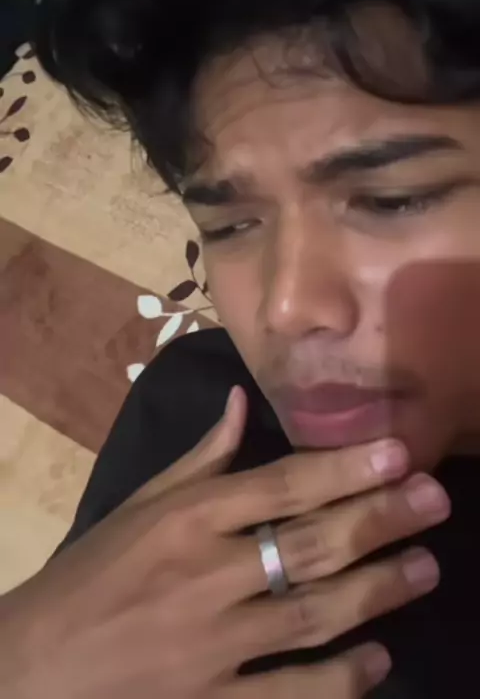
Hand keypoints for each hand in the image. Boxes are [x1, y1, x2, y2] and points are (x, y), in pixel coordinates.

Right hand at [0, 387, 449, 698]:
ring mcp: (211, 645)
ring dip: (378, 590)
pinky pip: (290, 692)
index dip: (346, 467)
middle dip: (380, 518)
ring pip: (313, 612)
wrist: (34, 667)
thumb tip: (242, 399)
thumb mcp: (139, 504)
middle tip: (434, 500)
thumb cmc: (92, 573)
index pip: (282, 485)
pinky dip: (339, 679)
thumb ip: (200, 456)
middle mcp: (204, 575)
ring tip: (425, 568)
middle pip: (310, 544)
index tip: (398, 452)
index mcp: (185, 518)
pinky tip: (378, 660)